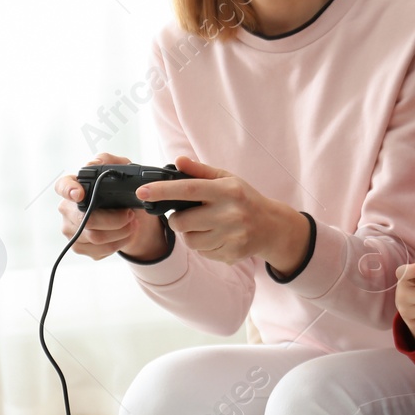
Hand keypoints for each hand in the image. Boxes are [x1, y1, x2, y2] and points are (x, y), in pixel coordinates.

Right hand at [56, 154, 165, 260]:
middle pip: (86, 220)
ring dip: (120, 232)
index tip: (80, 194)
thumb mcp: (123, 171)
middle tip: (130, 214)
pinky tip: (126, 234)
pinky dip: (119, 243)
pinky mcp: (80, 247)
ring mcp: (71, 230)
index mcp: (74, 187)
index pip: (62, 186)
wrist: (131, 217)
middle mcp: (67, 209)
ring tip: (133, 223)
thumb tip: (94, 162)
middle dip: (114, 219)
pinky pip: (99, 250)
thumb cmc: (121, 192)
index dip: (69, 190)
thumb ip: (110, 161)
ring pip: (95, 237)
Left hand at [139, 155, 303, 270]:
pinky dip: (204, 245)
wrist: (271, 226)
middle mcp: (231, 213)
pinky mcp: (232, 253)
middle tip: (188, 215)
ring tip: (205, 226)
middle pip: (182, 222)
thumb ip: (200, 171)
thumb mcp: (227, 179)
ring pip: (190, 241)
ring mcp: (232, 236)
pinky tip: (217, 237)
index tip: (143, 192)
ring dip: (190, 234)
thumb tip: (177, 161)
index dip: (162, 191)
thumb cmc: (244, 198)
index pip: (188, 189)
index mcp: (228, 191)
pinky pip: (203, 253)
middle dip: (177, 219)